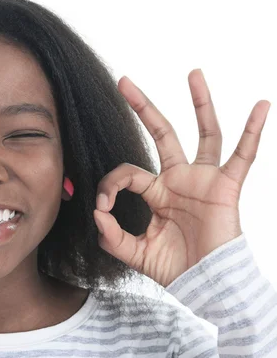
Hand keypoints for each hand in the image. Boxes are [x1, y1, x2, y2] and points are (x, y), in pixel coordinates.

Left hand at [93, 69, 270, 286]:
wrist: (205, 284)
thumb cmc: (174, 268)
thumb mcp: (134, 252)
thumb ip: (111, 236)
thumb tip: (97, 213)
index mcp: (156, 192)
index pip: (127, 173)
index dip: (110, 185)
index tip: (103, 207)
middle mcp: (179, 179)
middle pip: (162, 133)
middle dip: (143, 107)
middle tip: (124, 81)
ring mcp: (203, 180)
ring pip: (204, 133)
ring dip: (199, 103)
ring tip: (193, 74)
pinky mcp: (226, 187)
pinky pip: (244, 155)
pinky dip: (253, 131)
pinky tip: (261, 106)